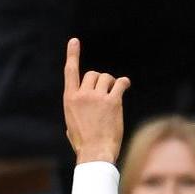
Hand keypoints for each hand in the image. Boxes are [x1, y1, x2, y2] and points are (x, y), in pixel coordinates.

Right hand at [60, 36, 127, 166]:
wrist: (95, 152)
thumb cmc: (83, 144)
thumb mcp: (71, 126)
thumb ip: (75, 113)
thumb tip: (78, 113)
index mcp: (69, 99)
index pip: (70, 71)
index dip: (72, 54)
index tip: (74, 41)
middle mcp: (82, 95)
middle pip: (93, 74)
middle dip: (100, 81)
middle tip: (105, 93)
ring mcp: (97, 97)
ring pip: (107, 78)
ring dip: (112, 83)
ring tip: (114, 95)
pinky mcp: (113, 101)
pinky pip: (120, 84)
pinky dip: (124, 84)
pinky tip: (125, 86)